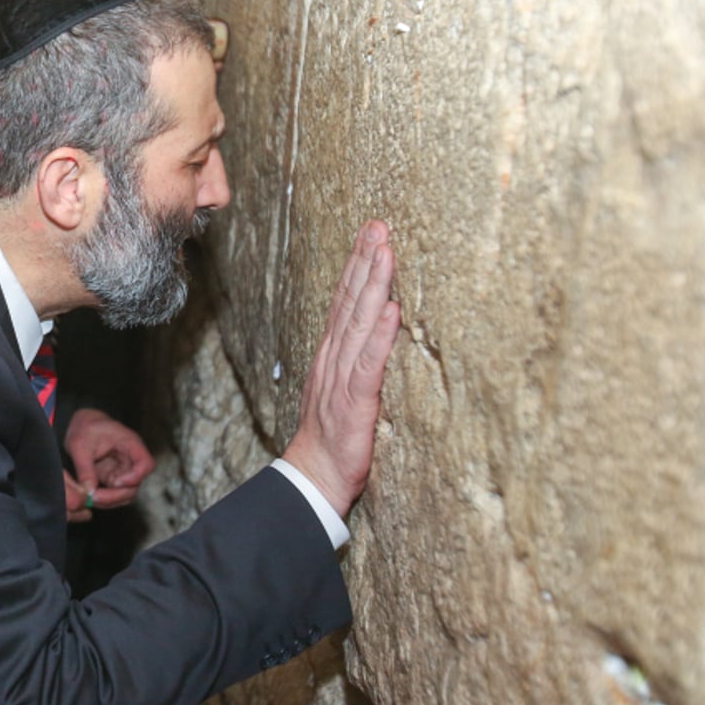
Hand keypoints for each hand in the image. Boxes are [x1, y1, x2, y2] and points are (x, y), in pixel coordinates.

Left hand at [63, 408, 154, 522]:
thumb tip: (89, 490)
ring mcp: (123, 470)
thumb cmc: (85, 428)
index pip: (146, 463)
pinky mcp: (114, 478)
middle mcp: (131, 459)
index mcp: (130, 444)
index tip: (115, 482)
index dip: (136, 476)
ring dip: (110, 500)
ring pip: (126, 493)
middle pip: (136, 484)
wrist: (83, 426)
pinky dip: (104, 499)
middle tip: (94, 498)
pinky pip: (115, 494)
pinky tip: (89, 497)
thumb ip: (84, 468)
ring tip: (90, 498)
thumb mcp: (80, 444)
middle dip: (116, 495)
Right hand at [283, 220, 400, 516]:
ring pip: (358, 324)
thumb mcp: (344, 390)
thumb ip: (358, 359)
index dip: (357, 266)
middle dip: (364, 261)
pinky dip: (380, 337)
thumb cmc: (334, 439)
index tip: (371, 233)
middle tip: (378, 225)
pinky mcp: (354, 403)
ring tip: (385, 252)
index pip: (344, 302)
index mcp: (332, 355)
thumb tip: (381, 329)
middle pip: (349, 302)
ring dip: (372, 285)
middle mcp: (334, 359)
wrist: (314, 479)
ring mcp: (341, 379)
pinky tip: (391, 311)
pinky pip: (368, 365)